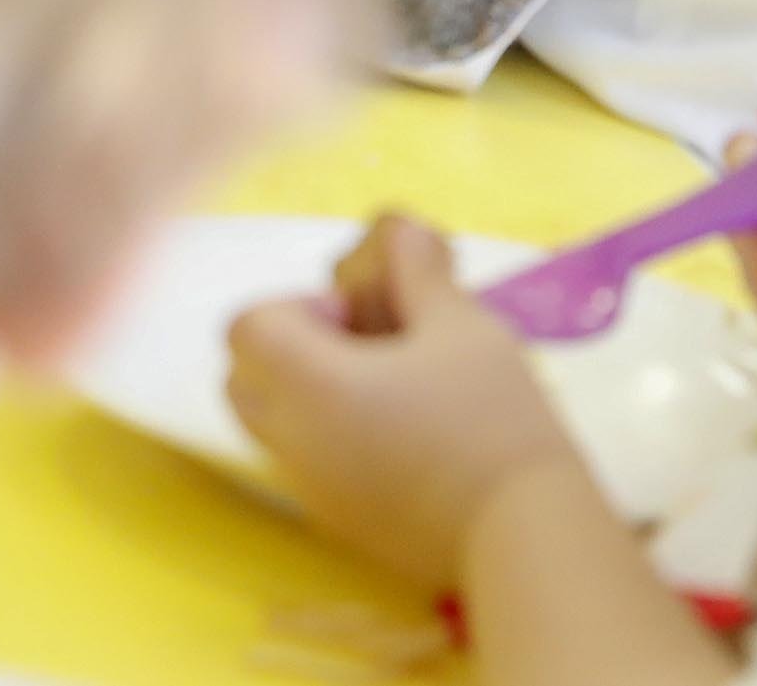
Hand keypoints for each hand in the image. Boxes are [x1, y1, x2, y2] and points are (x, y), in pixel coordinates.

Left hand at [226, 213, 587, 590]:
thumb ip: (418, 273)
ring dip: (304, 390)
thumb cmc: (489, 415)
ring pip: (266, 422)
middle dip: (289, 345)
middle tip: (368, 346)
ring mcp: (308, 486)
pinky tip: (403, 433)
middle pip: (240, 376)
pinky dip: (326, 434)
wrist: (517, 527)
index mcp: (310, 384)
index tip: (360, 318)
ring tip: (388, 388)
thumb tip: (398, 229)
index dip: (296, 305)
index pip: (244, 327)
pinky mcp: (333, 519)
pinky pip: (300, 461)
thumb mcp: (461, 326)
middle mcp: (291, 439)